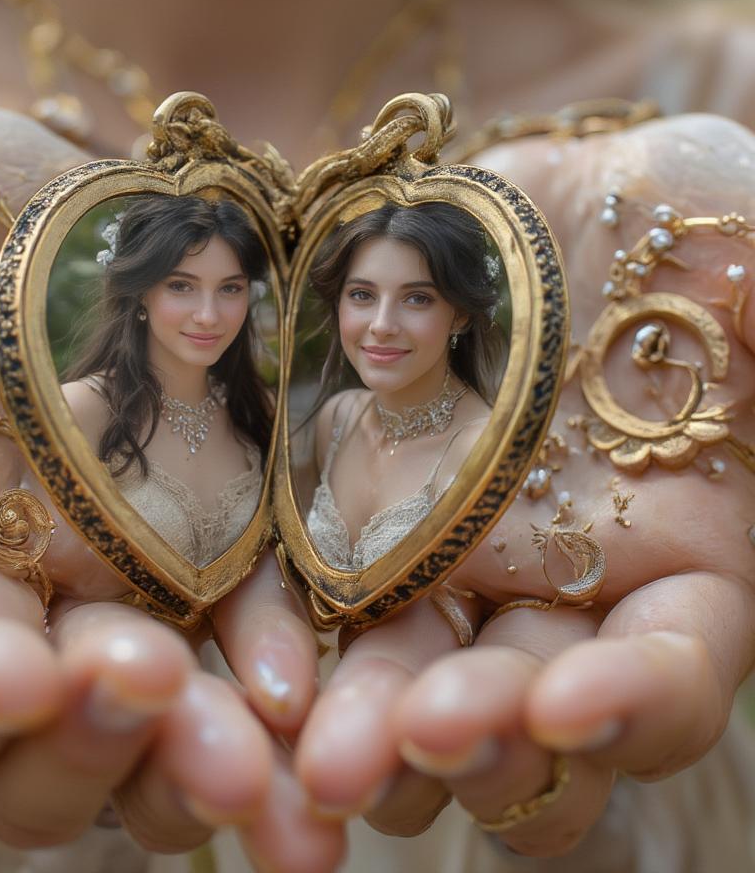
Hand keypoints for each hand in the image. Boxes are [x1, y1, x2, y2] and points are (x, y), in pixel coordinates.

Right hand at [0, 107, 320, 855]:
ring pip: (112, 712)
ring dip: (157, 753)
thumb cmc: (0, 213)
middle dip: (28, 714)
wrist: (137, 216)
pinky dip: (261, 682)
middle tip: (78, 681)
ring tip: (228, 766)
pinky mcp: (217, 562)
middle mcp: (2, 565)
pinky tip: (296, 704)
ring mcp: (114, 579)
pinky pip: (240, 646)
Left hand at [295, 113, 754, 856]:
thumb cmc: (645, 211)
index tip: (565, 703)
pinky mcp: (355, 515)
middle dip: (473, 738)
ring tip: (317, 755)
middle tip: (406, 746)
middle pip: (523, 700)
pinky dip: (288, 643)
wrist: (520, 208)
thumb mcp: (718, 215)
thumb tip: (750, 300)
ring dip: (372, 725)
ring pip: (415, 677)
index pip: (671, 664)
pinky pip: (315, 600)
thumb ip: (748, 280)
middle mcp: (559, 577)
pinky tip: (257, 676)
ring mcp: (450, 556)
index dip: (632, 701)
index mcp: (673, 545)